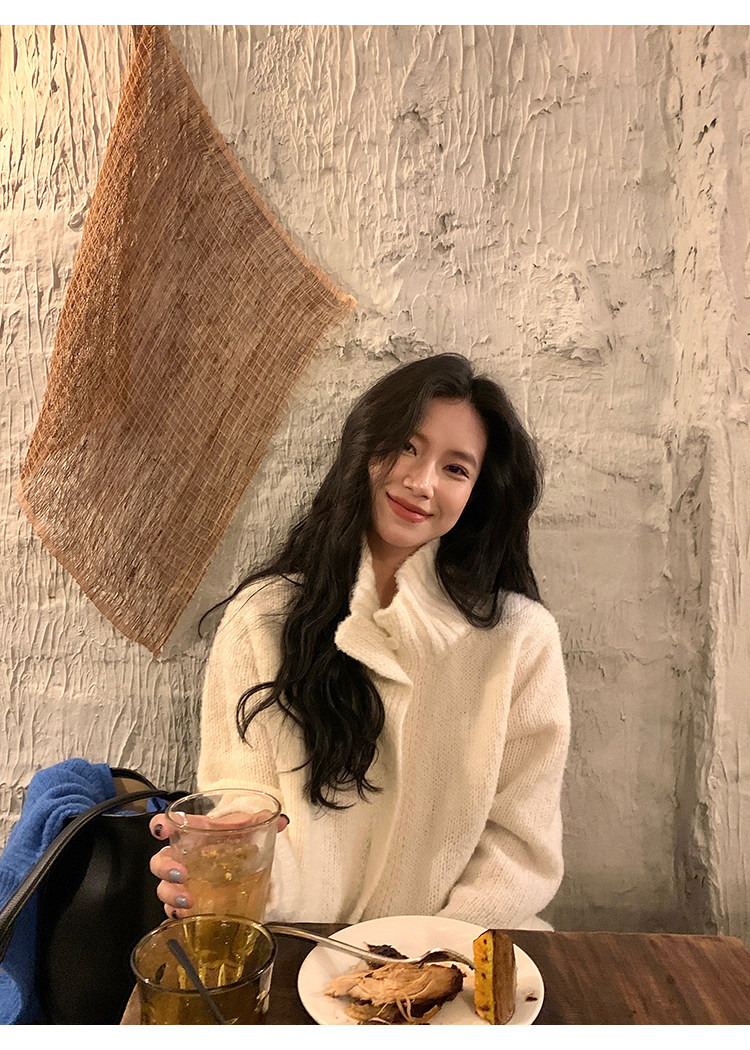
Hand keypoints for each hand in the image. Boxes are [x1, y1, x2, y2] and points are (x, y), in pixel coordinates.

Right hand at [148, 810, 288, 918]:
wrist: (240, 859)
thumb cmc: (235, 838)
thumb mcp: (245, 827)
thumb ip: (259, 821)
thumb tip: (283, 821)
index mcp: (193, 833)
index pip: (167, 823)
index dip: (160, 825)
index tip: (162, 829)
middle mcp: (183, 856)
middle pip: (160, 861)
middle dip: (166, 868)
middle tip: (183, 874)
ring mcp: (183, 880)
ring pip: (164, 887)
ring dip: (171, 895)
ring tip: (188, 901)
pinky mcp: (188, 900)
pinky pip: (173, 910)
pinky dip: (176, 914)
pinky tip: (185, 917)